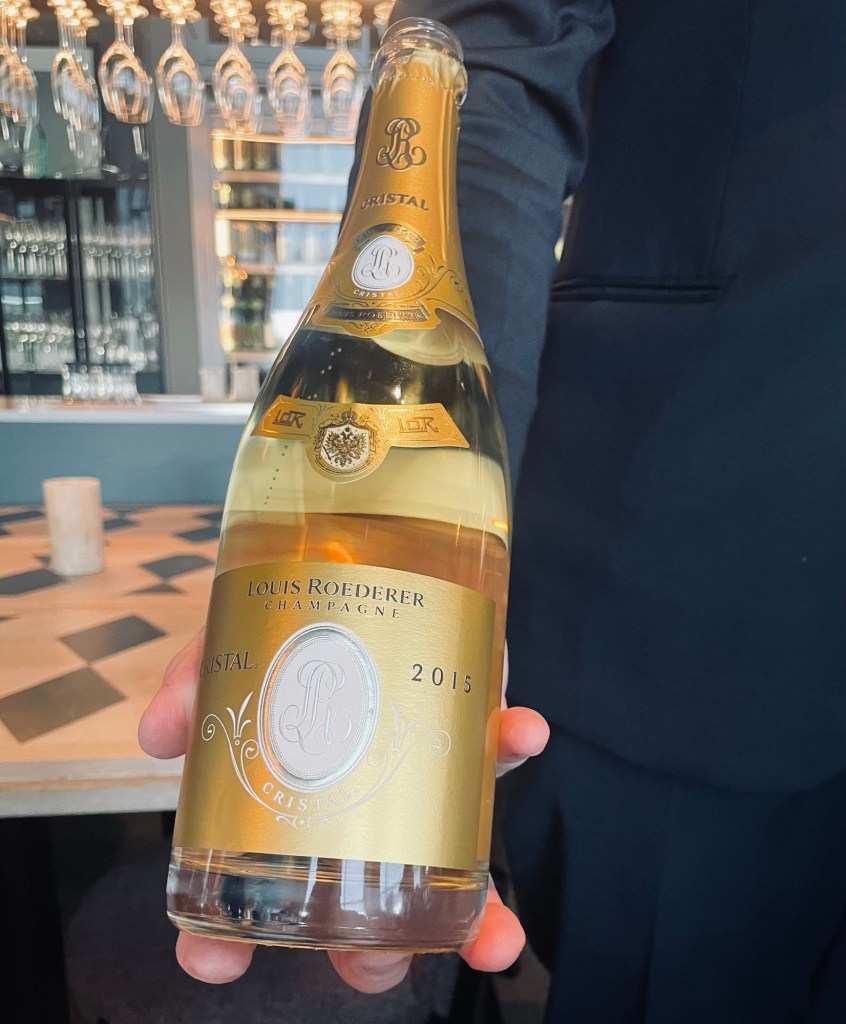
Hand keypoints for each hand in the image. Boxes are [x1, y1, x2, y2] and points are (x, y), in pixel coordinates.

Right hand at [139, 632, 548, 992]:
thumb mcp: (226, 655)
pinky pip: (498, 743)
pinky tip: (523, 731)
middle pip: (369, 910)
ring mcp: (422, 779)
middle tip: (372, 968)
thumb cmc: (286, 639)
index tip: (212, 967)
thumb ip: (193, 685)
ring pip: (452, 862)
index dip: (230, 944)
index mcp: (295, 811)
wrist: (351, 571)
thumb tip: (156, 733)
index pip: (256, 897)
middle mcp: (364, 814)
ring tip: (492, 937)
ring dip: (483, 911)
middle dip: (374, 956)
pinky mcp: (467, 725)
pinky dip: (513, 739)